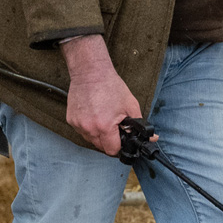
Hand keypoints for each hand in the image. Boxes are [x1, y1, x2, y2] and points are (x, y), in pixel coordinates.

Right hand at [61, 34, 143, 155]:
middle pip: (101, 147)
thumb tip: (151, 138)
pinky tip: (94, 114)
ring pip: (91, 140)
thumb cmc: (110, 86)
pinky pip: (83, 131)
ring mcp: (78, 125)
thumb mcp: (131, 105)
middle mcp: (88, 128)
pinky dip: (89, 127)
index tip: (122, 139)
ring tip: (103, 117)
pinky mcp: (71, 120)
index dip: (120, 146)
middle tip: (114, 125)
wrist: (90, 72)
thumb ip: (139, 125)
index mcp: (104, 126)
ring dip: (98, 134)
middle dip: (109, 140)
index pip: (112, 151)